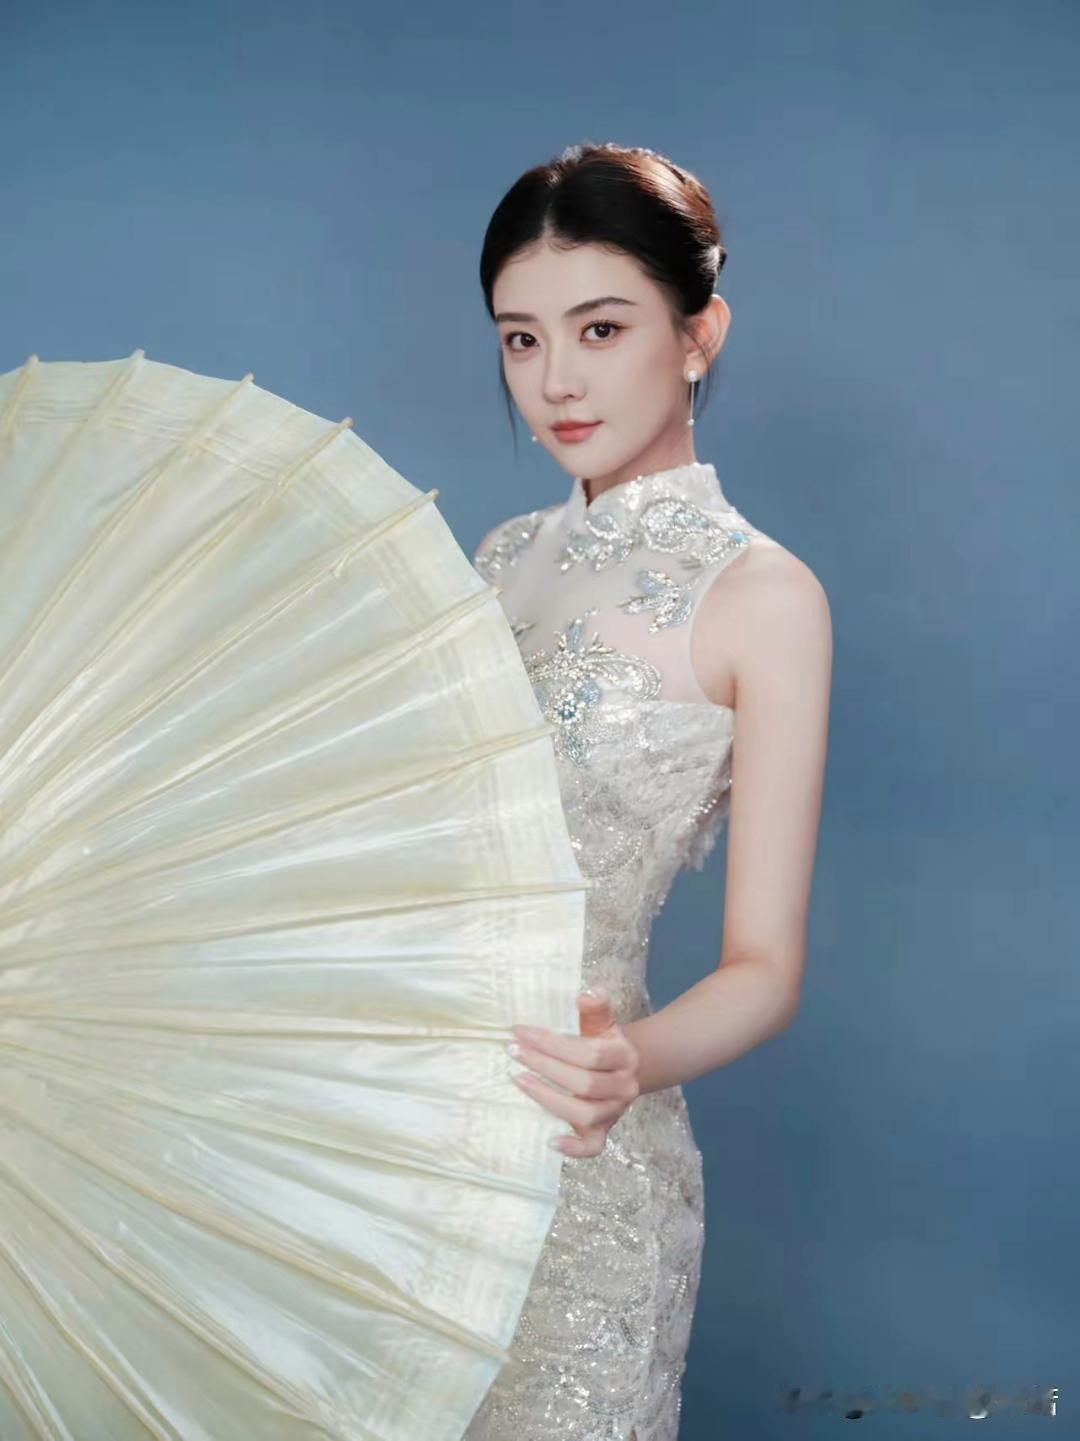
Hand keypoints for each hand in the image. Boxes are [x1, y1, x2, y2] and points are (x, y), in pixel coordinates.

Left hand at [507, 987, 640, 1157]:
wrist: (623, 1071)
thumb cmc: (603, 1044)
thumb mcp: (602, 1024)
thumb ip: (595, 1009)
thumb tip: (588, 992)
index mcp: (624, 1057)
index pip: (588, 1052)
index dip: (553, 1043)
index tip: (521, 1031)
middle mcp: (623, 1087)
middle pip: (583, 1082)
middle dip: (544, 1065)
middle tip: (513, 1051)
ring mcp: (614, 1112)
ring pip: (585, 1113)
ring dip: (548, 1098)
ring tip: (519, 1080)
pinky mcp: (603, 1132)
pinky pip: (593, 1147)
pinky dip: (573, 1148)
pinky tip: (549, 1140)